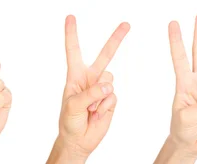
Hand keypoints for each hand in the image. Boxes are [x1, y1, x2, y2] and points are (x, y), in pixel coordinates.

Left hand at [46, 15, 129, 163]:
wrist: (79, 140)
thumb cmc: (69, 121)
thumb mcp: (73, 106)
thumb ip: (90, 93)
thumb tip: (108, 86)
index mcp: (75, 75)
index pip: (74, 51)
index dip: (72, 34)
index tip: (70, 17)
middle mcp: (90, 78)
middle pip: (105, 55)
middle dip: (116, 39)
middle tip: (127, 24)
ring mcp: (102, 88)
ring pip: (110, 80)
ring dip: (100, 96)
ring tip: (91, 109)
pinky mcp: (111, 99)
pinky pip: (113, 96)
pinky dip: (106, 106)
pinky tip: (98, 113)